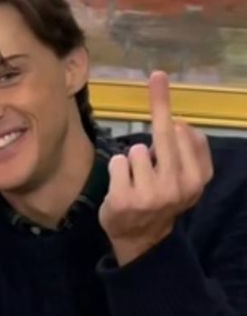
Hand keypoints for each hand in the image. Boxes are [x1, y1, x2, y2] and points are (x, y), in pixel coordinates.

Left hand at [99, 72, 212, 265]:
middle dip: (158, 105)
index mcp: (198, 179)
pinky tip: (123, 187)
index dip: (167, 104)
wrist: (142, 239)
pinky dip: (117, 169)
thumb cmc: (162, 198)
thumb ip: (189, 150)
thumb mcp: (186, 178)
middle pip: (165, 134)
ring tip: (136, 180)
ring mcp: (152, 195)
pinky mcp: (125, 201)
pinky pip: (118, 163)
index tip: (158, 77)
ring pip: (137, 150)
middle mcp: (179, 187)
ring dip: (132, 160)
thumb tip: (180, 123)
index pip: (187, 132)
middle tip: (158, 76)